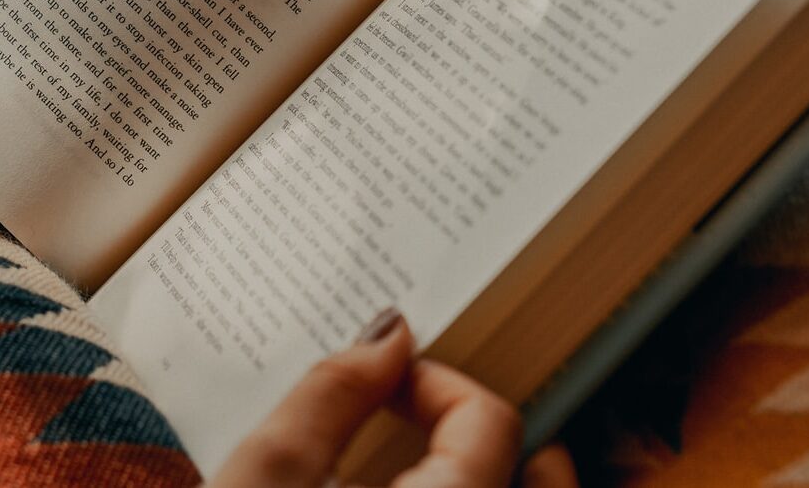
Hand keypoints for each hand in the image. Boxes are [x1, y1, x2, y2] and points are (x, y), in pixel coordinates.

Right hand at [208, 308, 577, 486]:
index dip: (437, 382)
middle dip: (497, 437)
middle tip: (435, 418)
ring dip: (503, 484)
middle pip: (541, 481)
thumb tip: (388, 335)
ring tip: (451, 465)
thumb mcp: (267, 474)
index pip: (491, 420)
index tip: (384, 381)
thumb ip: (334, 392)